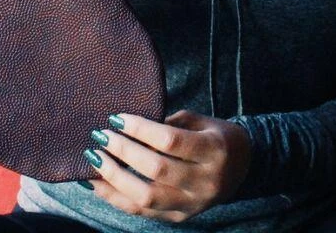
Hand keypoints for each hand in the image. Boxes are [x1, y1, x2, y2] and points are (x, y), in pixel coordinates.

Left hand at [81, 108, 252, 222]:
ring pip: (146, 197)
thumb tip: (129, 125)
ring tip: (93, 160)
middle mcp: (204, 180)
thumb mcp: (201, 120)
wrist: (242, 167)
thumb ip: (170, 123)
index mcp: (213, 149)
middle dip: (123, 152)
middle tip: (100, 136)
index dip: (141, 129)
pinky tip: (98, 184)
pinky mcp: (180, 217)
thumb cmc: (216, 135)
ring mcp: (192, 203)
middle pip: (156, 169)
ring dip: (114, 179)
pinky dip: (117, 198)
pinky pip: (143, 212)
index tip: (116, 118)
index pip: (171, 141)